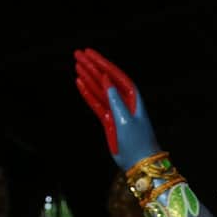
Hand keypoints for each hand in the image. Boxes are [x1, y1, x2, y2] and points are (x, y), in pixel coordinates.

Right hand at [74, 48, 160, 168]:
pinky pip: (96, 104)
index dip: (103, 63)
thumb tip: (107, 80)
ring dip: (89, 77)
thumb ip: (115, 100)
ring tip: (76, 65)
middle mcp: (124, 101)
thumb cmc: (137, 142)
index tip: (90, 54)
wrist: (140, 163)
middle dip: (93, 66)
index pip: (116, 75)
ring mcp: (115, 111)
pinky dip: (88, 94)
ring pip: (100, 90)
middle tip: (78, 54)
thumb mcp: (126, 120)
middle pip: (106, 79)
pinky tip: (79, 83)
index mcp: (132, 98)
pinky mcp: (109, 121)